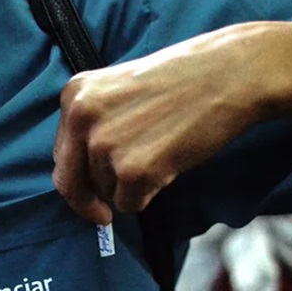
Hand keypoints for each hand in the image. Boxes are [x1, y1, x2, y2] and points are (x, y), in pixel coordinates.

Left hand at [53, 23, 271, 223]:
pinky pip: (129, 204)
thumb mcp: (118, 89)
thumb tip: (81, 173)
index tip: (88, 192)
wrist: (230, 75)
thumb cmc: (181, 81)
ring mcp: (105, 144)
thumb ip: (94, 124)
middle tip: (102, 215)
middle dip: (87, 203)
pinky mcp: (133, 169)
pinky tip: (168, 166)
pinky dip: (147, 197)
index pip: (61, 155)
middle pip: (70, 183)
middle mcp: (81, 118)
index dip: (77, 178)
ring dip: (128, 188)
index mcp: (74, 95)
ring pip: (104, 193)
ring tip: (159, 154)